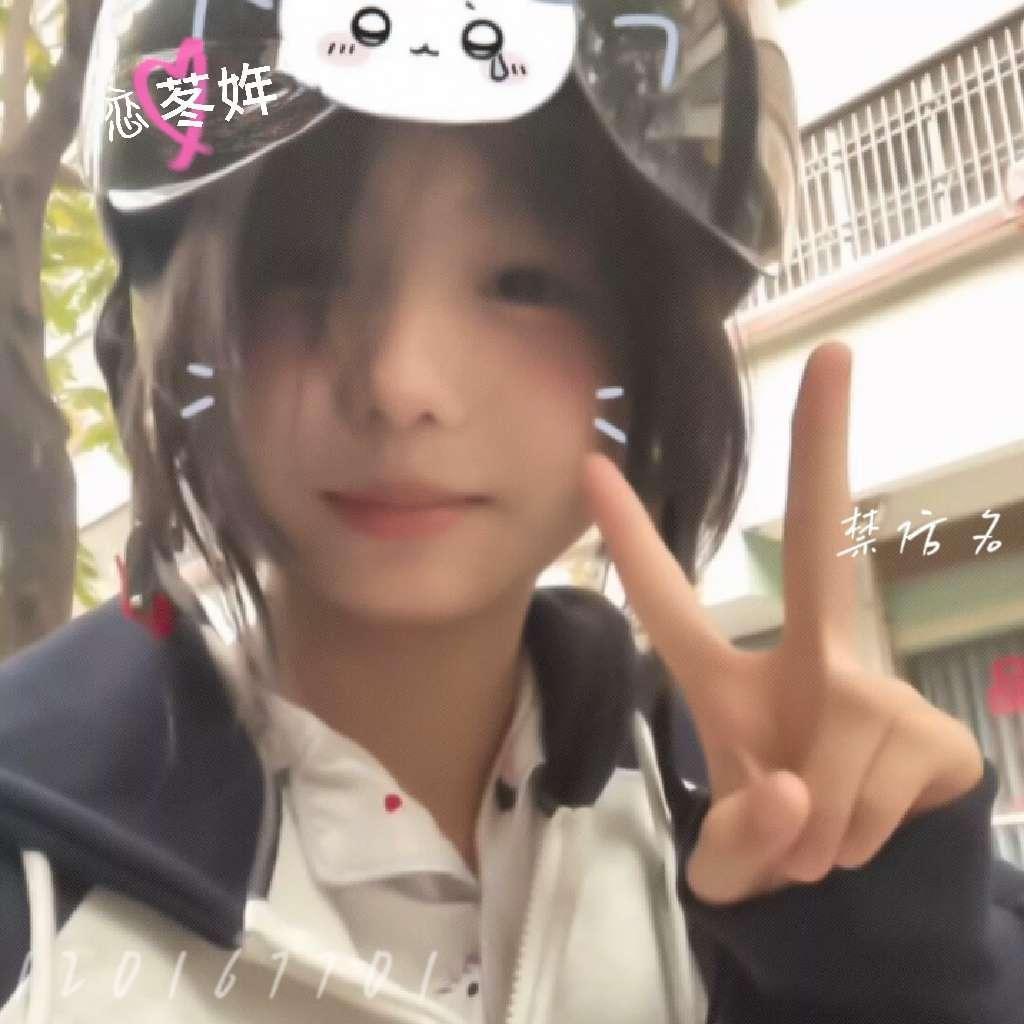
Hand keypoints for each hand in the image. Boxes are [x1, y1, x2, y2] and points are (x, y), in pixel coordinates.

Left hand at [580, 341, 983, 905]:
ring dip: (815, 837)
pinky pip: (875, 801)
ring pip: (825, 774)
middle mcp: (809, 656)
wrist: (863, 869)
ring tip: (817, 832)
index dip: (628, 537)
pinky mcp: (934, 730)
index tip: (593, 462)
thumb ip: (736, 840)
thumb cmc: (775, 830)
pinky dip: (860, 843)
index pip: (666, 600)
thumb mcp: (731, 855)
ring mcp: (875, 686)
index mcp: (725, 674)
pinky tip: (864, 826)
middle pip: (821, 549)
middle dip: (824, 447)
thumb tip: (790, 791)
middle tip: (834, 350)